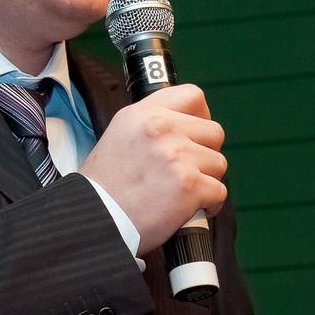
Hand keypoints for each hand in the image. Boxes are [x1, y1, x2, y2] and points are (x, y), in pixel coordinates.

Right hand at [80, 83, 226, 254]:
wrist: (96, 218)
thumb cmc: (104, 186)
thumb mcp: (119, 135)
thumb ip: (151, 124)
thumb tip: (185, 126)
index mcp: (143, 114)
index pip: (193, 96)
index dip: (202, 116)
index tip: (197, 134)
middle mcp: (161, 129)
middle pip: (214, 132)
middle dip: (205, 154)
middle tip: (187, 170)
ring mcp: (177, 156)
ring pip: (218, 163)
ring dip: (206, 180)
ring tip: (183, 192)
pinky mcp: (189, 185)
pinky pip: (219, 191)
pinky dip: (210, 205)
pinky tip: (190, 209)